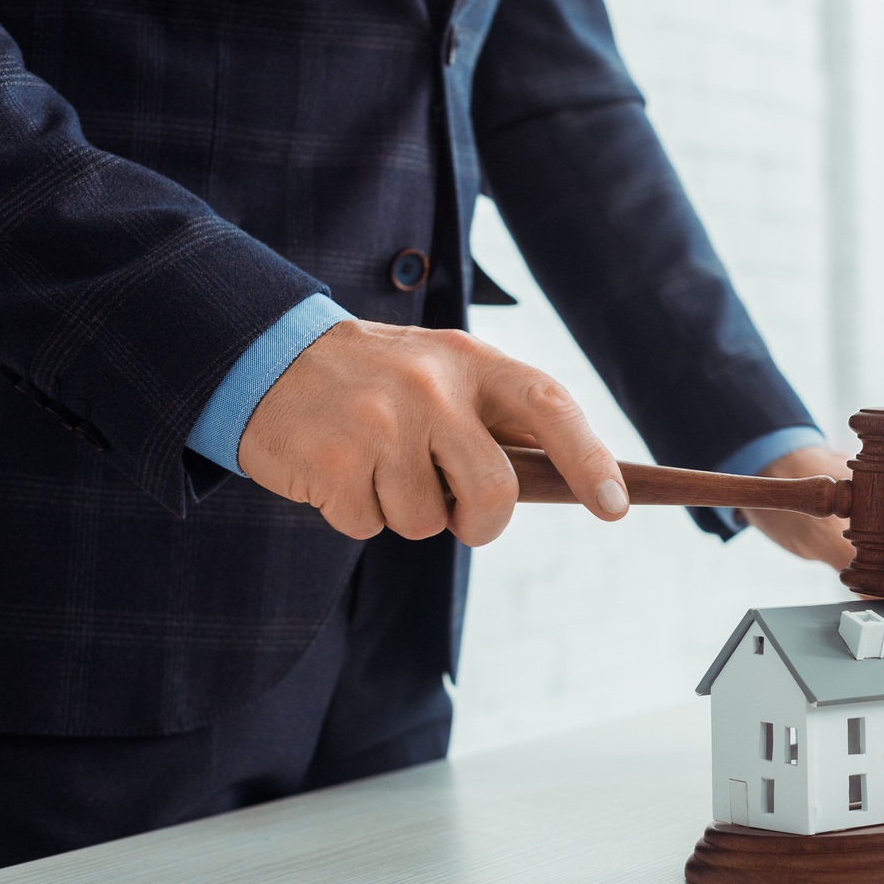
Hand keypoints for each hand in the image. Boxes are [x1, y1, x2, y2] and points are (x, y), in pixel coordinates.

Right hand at [241, 320, 627, 546]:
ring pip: (426, 522)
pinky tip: (339, 469)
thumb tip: (573, 482)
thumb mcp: (444, 374)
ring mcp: (380, 423)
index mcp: (472, 360)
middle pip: (494, 493)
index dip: (590, 459)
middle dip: (482, 523)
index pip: (551, 407)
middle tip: (462, 516)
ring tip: (377, 465)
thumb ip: (498, 419)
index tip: (617, 506)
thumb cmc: (379, 382)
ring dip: (405, 513)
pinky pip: (370, 526)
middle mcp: (431, 387)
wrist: (266, 357)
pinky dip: (357, 513)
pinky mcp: (332, 462)